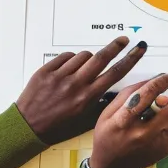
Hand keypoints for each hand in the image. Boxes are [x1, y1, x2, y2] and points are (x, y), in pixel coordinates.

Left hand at [19, 37, 146, 143]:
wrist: (28, 127)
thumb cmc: (58, 126)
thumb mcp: (86, 119)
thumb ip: (103, 103)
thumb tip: (118, 90)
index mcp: (88, 97)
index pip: (115, 72)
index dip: (131, 58)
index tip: (138, 48)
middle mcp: (76, 85)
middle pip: (101, 57)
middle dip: (116, 46)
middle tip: (123, 40)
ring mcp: (59, 76)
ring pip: (83, 56)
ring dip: (89, 58)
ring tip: (85, 67)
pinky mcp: (46, 71)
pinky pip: (65, 57)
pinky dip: (71, 60)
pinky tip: (70, 69)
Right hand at [88, 72, 167, 167]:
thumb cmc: (108, 137)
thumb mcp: (107, 113)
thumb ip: (128, 95)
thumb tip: (152, 82)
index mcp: (123, 122)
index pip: (146, 95)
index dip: (161, 82)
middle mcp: (142, 133)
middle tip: (163, 99)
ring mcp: (157, 143)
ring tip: (152, 120)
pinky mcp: (167, 149)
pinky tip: (155, 130)